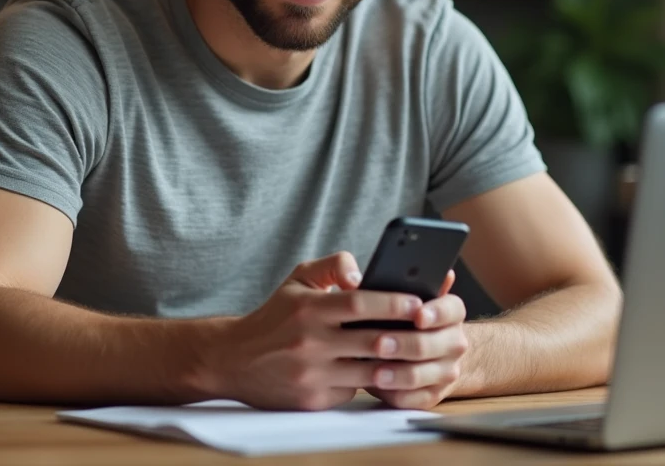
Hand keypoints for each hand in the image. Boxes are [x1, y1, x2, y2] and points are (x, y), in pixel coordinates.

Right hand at [208, 252, 430, 410]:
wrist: (235, 359)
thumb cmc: (275, 316)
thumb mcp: (298, 280)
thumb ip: (332, 265)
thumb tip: (362, 274)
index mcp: (308, 308)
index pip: (360, 303)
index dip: (394, 303)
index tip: (418, 302)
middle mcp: (310, 342)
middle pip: (373, 340)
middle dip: (408, 336)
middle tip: (429, 330)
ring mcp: (312, 373)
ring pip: (370, 371)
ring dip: (397, 363)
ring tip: (417, 353)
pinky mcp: (313, 398)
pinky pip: (354, 390)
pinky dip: (370, 381)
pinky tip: (384, 371)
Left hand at [365, 270, 468, 409]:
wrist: (420, 351)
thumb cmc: (403, 317)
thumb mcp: (404, 296)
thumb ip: (406, 281)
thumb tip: (411, 267)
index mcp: (451, 312)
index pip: (451, 309)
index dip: (435, 312)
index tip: (417, 315)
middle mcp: (455, 341)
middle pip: (432, 344)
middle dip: (404, 344)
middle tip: (379, 343)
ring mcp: (447, 370)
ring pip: (424, 374)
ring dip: (398, 373)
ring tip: (374, 371)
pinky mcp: (433, 394)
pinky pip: (416, 398)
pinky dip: (396, 393)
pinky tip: (377, 387)